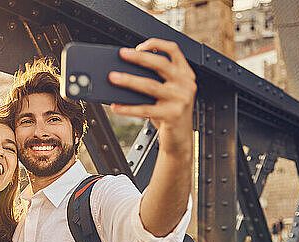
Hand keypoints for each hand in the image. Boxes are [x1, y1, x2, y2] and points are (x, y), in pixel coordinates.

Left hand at [108, 38, 196, 156]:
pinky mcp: (172, 115)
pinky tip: (116, 106)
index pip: (174, 50)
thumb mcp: (167, 93)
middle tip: (122, 54)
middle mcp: (185, 84)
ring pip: (150, 86)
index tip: (139, 46)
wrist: (180, 139)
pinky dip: (127, 108)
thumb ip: (156, 80)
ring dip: (129, 80)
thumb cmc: (169, 114)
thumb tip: (125, 72)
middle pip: (160, 64)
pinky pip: (144, 109)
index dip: (156, 44)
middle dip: (139, 57)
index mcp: (185, 74)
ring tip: (113, 77)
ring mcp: (180, 100)